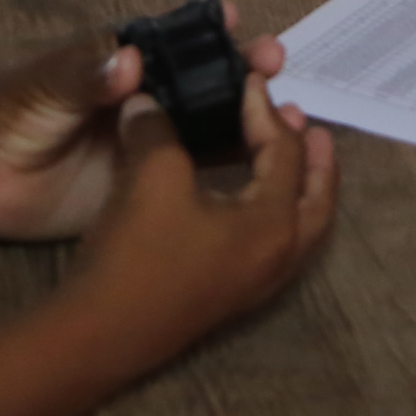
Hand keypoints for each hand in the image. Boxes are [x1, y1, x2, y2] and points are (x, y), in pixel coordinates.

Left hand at [0, 8, 290, 241]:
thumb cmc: (7, 117)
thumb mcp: (45, 91)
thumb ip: (85, 76)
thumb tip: (132, 58)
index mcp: (123, 64)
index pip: (177, 41)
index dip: (211, 30)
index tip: (240, 20)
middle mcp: (148, 99)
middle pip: (207, 80)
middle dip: (245, 69)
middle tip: (275, 63)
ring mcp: (153, 144)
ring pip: (212, 125)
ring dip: (251, 118)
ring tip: (287, 114)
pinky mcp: (149, 188)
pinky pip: (199, 175)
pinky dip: (234, 168)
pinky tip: (263, 171)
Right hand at [61, 74, 338, 372]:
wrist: (98, 335)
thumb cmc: (137, 253)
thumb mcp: (151, 176)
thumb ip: (159, 127)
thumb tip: (149, 100)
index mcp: (273, 225)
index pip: (285, 153)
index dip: (264, 110)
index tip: (246, 80)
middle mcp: (278, 257)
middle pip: (317, 200)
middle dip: (316, 160)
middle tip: (309, 125)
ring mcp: (256, 284)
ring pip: (300, 227)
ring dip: (300, 188)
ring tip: (290, 157)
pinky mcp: (231, 296)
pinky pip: (275, 245)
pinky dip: (275, 213)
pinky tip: (245, 199)